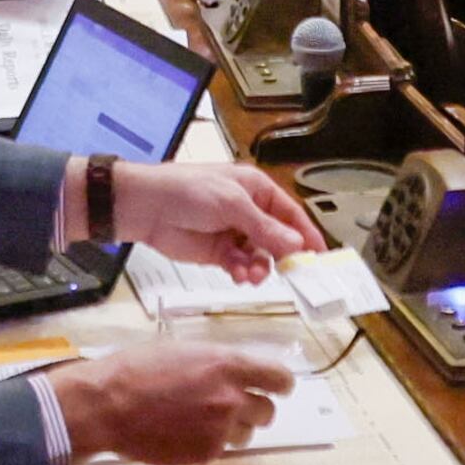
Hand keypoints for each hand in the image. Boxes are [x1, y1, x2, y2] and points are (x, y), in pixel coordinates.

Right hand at [49, 342, 296, 464]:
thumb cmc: (134, 370)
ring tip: (200, 420)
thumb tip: (233, 372)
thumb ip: (214, 363)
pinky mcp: (206, 454)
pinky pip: (221, 449)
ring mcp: (220, 429)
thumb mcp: (180, 351)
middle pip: (267, 410)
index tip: (277, 387)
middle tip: (231, 406)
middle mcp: (231, 398)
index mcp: (226, 365)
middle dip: (253, 408)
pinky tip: (182, 432)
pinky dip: (208, 443)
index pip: (279, 377)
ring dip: (232, 428)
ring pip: (246, 434)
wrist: (106, 406)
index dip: (280, 383)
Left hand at [112, 160, 322, 280]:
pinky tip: (238, 275)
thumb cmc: (185, 190)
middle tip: (289, 273)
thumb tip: (295, 244)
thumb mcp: (231, 204)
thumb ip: (265, 227)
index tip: (320, 256)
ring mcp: (233, 232)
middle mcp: (248, 211)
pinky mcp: (218, 252)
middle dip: (283, 256)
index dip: (306, 234)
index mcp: (256, 190)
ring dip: (261, 268)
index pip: (291, 214)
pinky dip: (243, 272)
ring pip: (261, 257)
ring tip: (253, 274)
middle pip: (278, 238)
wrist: (145, 206)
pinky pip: (241, 266)